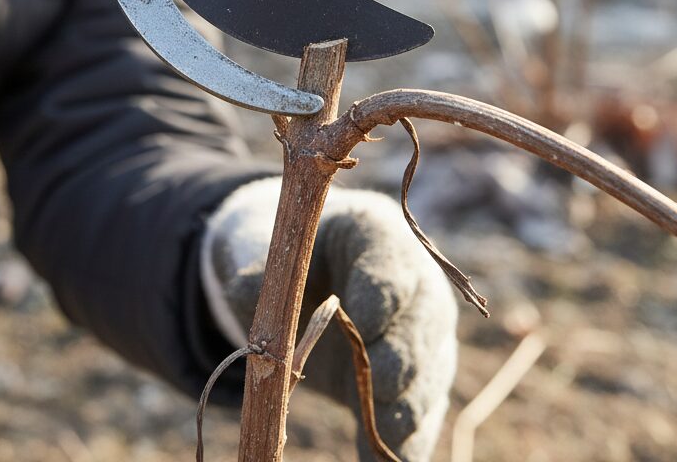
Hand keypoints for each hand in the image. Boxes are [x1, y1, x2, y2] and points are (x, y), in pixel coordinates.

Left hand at [202, 178, 457, 460]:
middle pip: (423, 321)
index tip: (358, 320)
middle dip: (402, 353)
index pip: (391, 264)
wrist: (311, 283)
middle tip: (378, 379)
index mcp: (377, 236)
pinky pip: (424, 413)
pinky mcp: (419, 382)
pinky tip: (380, 457)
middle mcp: (415, 285)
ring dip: (409, 403)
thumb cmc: (292, 262)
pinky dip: (407, 440)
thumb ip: (260, 276)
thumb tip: (245, 293)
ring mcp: (425, 336)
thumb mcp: (270, 259)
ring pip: (431, 370)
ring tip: (384, 432)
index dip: (380, 294)